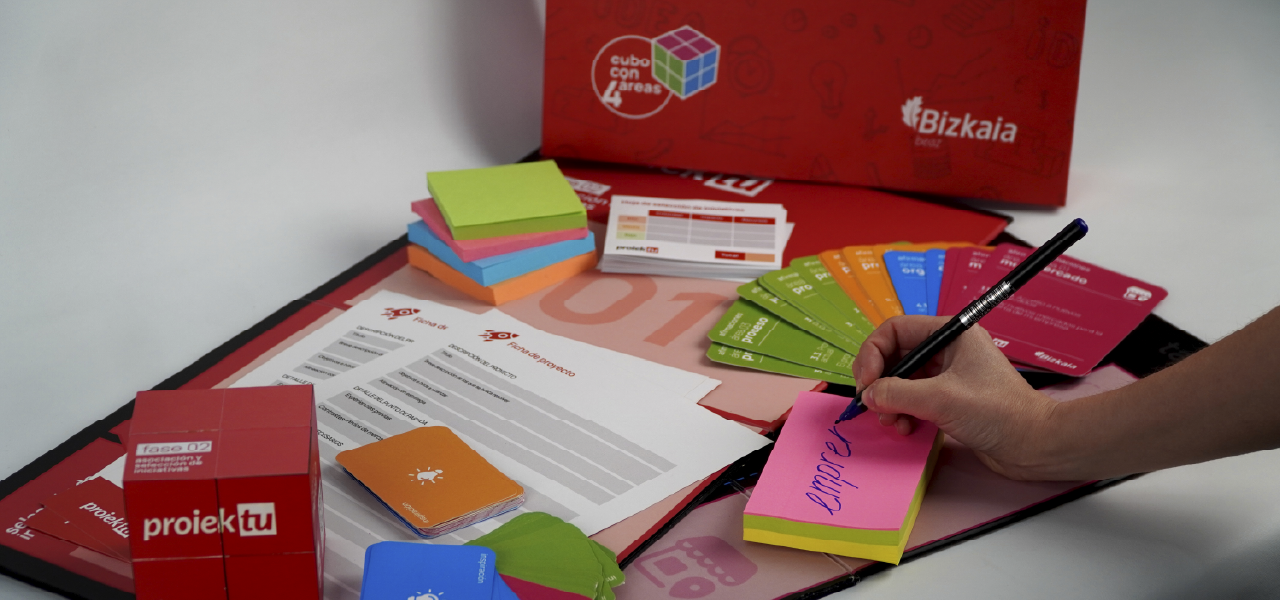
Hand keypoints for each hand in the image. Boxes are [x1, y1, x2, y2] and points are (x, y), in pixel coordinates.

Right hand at [852, 316, 1060, 479]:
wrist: (1034, 445)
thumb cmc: (998, 412)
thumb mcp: (941, 398)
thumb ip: (897, 393)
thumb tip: (868, 395)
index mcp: (950, 334)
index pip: (895, 331)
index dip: (873, 354)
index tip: (865, 382)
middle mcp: (947, 350)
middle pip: (895, 357)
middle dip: (880, 382)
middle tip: (872, 405)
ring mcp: (947, 376)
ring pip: (901, 382)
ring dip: (890, 403)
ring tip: (893, 423)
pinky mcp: (948, 400)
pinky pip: (912, 401)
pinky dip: (903, 414)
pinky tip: (907, 429)